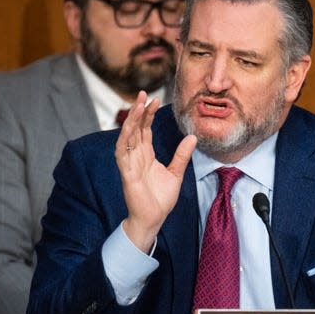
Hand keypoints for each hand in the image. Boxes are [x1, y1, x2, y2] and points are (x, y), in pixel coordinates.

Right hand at [115, 91, 196, 252]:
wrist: (153, 219)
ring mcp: (129, 164)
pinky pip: (122, 153)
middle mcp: (136, 156)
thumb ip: (182, 155)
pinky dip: (124, 140)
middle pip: (135, 129)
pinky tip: (128, 128)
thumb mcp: (176, 173)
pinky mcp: (126, 173)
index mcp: (146, 155)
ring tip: (138, 106)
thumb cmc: (161, 199)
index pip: (145, 130)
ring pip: (127, 137)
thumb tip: (192, 137)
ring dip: (131, 121)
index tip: (155, 100)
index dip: (149, 115)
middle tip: (143, 94)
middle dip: (139, 111)